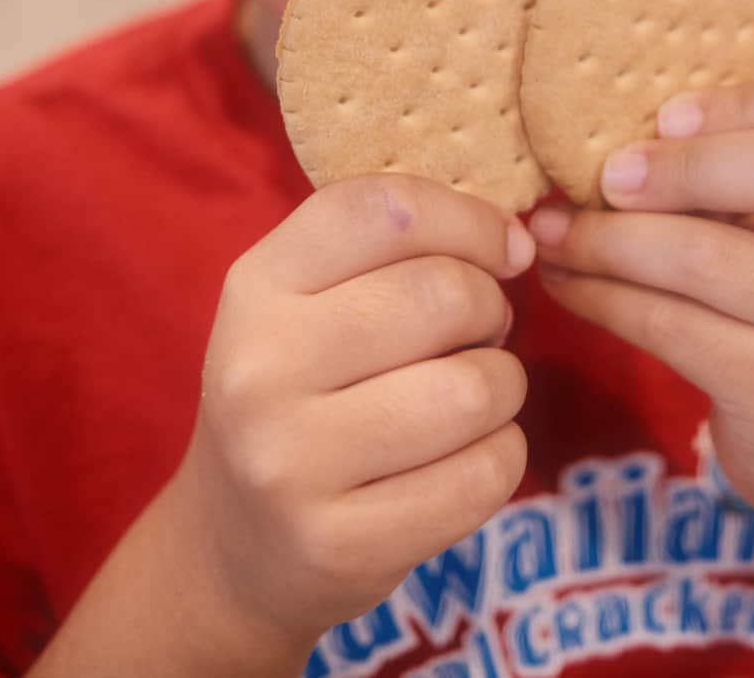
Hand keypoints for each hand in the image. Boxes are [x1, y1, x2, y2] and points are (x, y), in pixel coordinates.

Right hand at [171, 178, 534, 652]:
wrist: (235, 543)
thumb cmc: (303, 391)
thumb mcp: (308, 301)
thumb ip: (395, 249)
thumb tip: (518, 239)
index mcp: (257, 285)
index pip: (384, 210)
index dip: (469, 218)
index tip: (505, 248)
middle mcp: (262, 367)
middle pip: (442, 295)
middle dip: (490, 307)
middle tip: (480, 331)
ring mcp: (293, 463)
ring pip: (473, 389)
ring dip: (503, 385)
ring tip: (473, 394)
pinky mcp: (340, 543)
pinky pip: (482, 475)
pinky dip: (502, 456)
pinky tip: (468, 455)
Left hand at [530, 62, 753, 549]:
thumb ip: (745, 172)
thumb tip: (610, 128)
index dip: (740, 98)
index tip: (665, 116)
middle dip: (678, 166)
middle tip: (605, 178)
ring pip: (708, 255)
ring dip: (607, 239)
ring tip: (550, 233)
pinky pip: (674, 325)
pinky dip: (603, 299)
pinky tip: (567, 284)